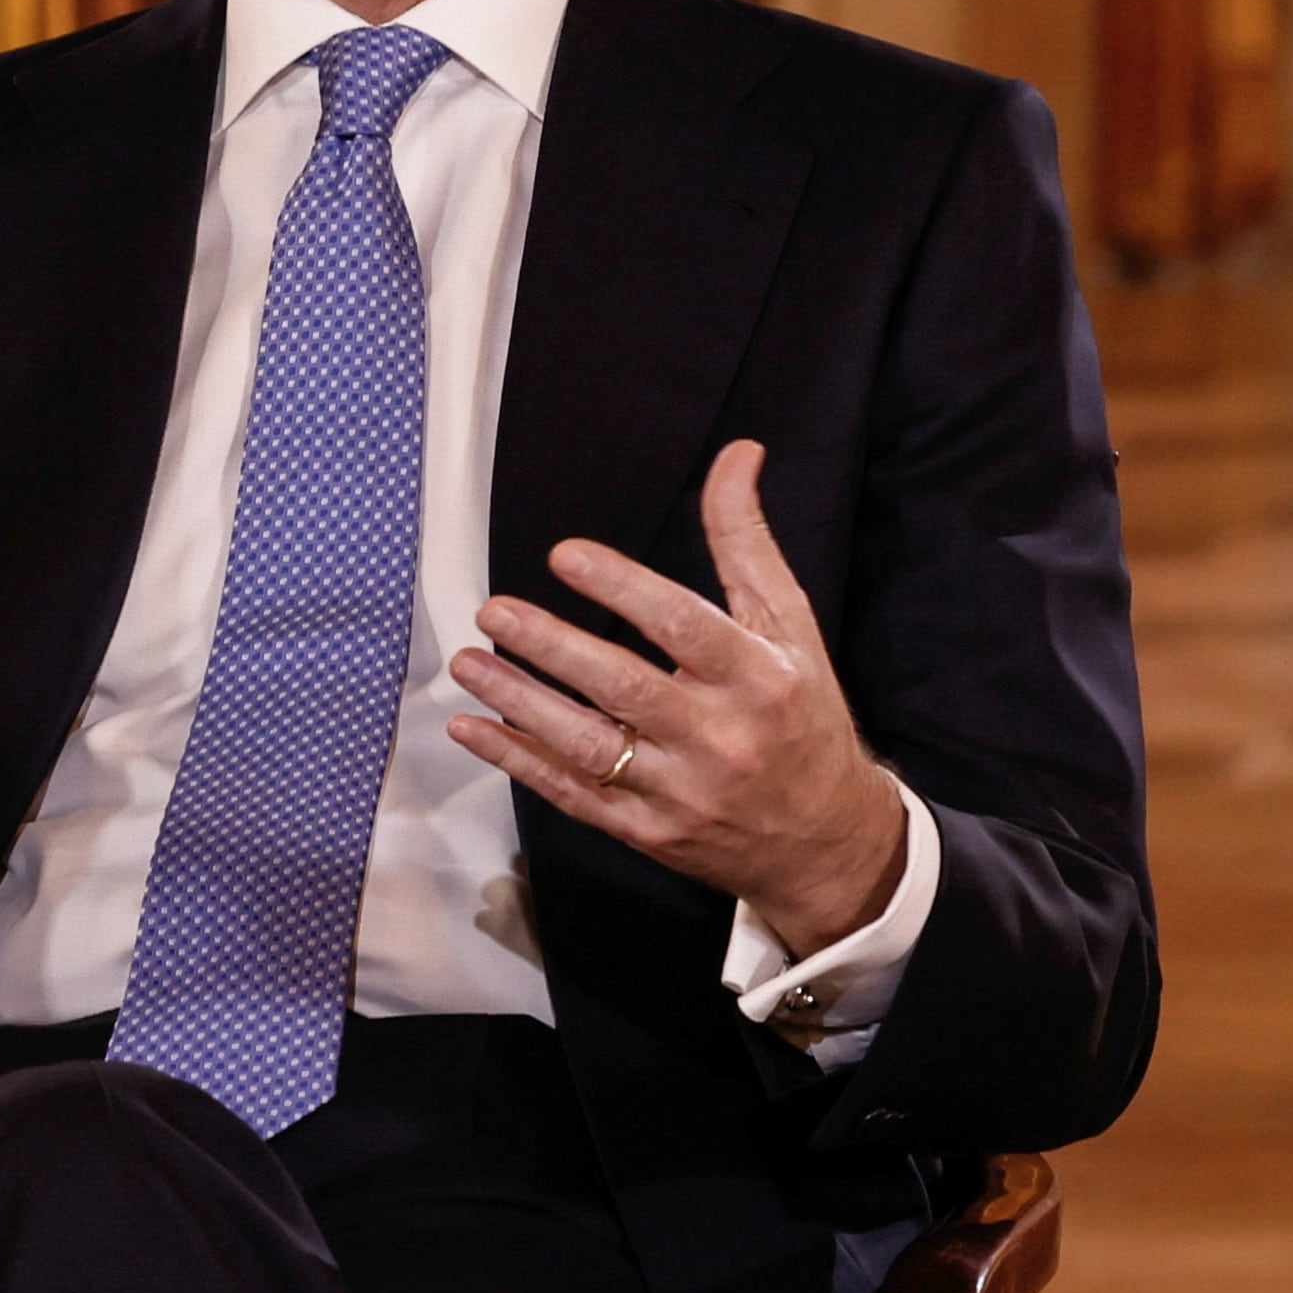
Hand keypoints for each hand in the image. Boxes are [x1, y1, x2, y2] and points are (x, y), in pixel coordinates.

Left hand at [450, 439, 907, 956]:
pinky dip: (518, 761)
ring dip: (519, 703)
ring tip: (466, 663)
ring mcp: (682, 792)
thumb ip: (747, 543)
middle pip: (625, 689)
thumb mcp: (790, 627)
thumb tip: (737, 452)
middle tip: (494, 611)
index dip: (624, 589)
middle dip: (553, 648)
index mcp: (759, 679)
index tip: (565, 555)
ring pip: (588, 746)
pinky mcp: (649, 833)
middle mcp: (721, 738)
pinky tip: (472, 728)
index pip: (685, 626)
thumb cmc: (801, 716)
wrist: (827, 841)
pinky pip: (573, 795)